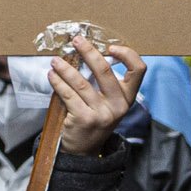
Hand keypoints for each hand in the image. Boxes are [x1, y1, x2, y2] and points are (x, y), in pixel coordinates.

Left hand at [49, 40, 141, 156]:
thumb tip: (87, 51)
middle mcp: (118, 106)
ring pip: (81, 82)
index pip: (138, 70)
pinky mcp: (84, 119)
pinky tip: (52, 76)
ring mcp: (102, 114)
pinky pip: (68, 95)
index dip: (127, 54)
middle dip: (89, 52)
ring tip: (55, 61)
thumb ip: (104, 83)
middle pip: (105, 71)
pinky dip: (58, 83)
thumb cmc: (94, 118)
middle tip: (76, 41)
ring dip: (66, 68)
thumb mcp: (108, 103)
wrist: (83, 150)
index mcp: (127, 98)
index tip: (110, 47)